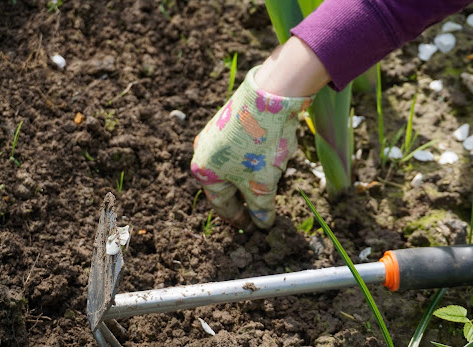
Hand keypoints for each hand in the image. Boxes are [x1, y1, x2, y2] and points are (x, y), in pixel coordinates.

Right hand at [191, 66, 312, 228]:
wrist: (269, 96)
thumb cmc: (260, 145)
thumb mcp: (262, 185)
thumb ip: (261, 208)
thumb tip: (263, 224)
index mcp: (204, 172)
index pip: (222, 205)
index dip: (240, 219)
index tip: (253, 228)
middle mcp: (203, 152)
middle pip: (226, 185)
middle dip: (244, 198)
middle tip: (260, 211)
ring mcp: (214, 134)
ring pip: (233, 166)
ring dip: (250, 178)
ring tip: (268, 185)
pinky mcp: (229, 120)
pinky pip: (239, 149)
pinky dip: (252, 160)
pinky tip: (269, 160)